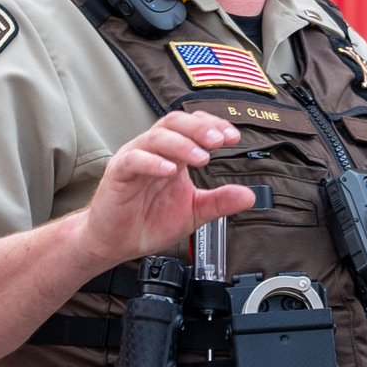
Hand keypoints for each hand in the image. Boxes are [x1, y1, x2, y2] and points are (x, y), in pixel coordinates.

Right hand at [78, 114, 258, 280]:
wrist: (116, 243)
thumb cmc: (148, 222)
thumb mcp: (193, 212)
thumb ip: (219, 201)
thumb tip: (250, 195)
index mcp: (173, 155)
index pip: (193, 127)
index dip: (213, 126)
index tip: (233, 138)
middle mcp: (154, 151)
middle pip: (176, 123)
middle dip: (200, 129)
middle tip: (220, 140)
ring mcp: (135, 159)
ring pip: (157, 137)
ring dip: (182, 144)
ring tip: (202, 157)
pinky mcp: (118, 173)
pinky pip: (134, 160)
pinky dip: (153, 162)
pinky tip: (170, 170)